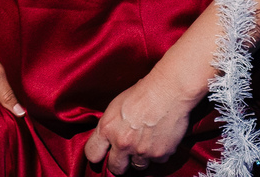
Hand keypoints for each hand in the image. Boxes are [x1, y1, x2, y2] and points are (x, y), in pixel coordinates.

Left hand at [84, 72, 198, 173]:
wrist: (167, 91)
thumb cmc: (140, 94)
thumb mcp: (114, 107)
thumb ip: (109, 127)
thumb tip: (106, 141)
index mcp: (107, 129)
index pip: (92, 154)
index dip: (97, 155)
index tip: (101, 155)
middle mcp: (122, 143)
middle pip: (115, 168)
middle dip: (119, 164)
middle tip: (124, 156)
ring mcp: (142, 151)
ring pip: (137, 167)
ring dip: (139, 158)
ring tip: (144, 142)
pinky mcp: (160, 154)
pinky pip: (156, 161)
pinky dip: (157, 154)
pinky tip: (159, 139)